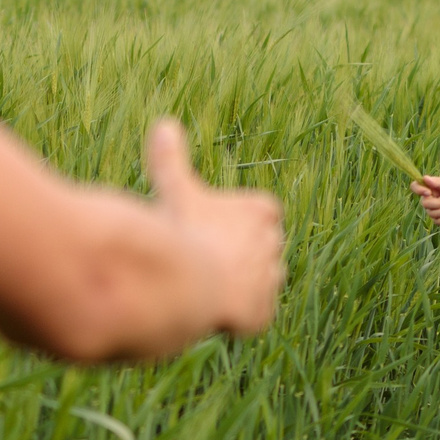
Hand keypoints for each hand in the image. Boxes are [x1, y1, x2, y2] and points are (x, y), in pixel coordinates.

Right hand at [144, 118, 284, 336]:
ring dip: (238, 284)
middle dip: (238, 253)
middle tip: (203, 256)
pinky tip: (213, 310)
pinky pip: (254, 313)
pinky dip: (237, 315)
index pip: (260, 214)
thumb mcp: (176, 189)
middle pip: (260, 247)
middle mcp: (275, 244)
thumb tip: (163, 124)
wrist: (192, 282)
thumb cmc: (186, 230)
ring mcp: (271, 281)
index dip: (235, 223)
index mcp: (262, 211)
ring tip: (207, 284)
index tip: (211, 228)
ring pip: (258, 281)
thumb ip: (172, 160)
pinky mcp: (264, 313)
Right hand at [412, 175, 439, 225]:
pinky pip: (437, 221)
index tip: (428, 192)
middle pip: (423, 203)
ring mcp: (432, 209)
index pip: (415, 186)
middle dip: (437, 203)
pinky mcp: (437, 218)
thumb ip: (438, 182)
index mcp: (430, 187)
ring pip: (431, 214)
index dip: (418, 190)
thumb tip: (425, 178)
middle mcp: (428, 198)